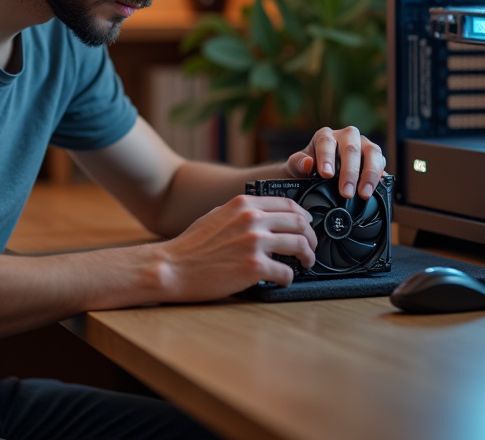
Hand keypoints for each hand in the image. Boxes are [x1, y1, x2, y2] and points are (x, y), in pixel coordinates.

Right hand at [159, 195, 317, 299]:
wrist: (173, 267)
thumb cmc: (192, 246)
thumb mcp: (217, 215)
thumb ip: (241, 212)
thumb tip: (263, 216)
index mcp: (244, 204)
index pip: (288, 204)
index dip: (304, 216)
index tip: (307, 226)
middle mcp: (252, 219)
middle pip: (300, 223)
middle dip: (311, 237)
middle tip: (311, 248)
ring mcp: (254, 242)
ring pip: (300, 245)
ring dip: (307, 257)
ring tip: (305, 264)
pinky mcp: (254, 267)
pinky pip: (285, 272)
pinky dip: (288, 278)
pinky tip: (283, 280)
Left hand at [285, 126, 386, 200]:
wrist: (319, 174)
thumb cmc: (308, 168)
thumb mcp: (296, 166)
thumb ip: (298, 163)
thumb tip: (307, 163)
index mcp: (326, 136)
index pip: (327, 142)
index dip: (327, 157)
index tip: (326, 175)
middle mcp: (347, 136)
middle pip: (351, 148)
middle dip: (350, 171)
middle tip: (346, 193)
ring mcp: (363, 145)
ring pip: (372, 151)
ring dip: (369, 174)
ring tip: (364, 194)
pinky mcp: (375, 157)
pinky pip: (382, 162)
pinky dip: (380, 175)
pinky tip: (376, 188)